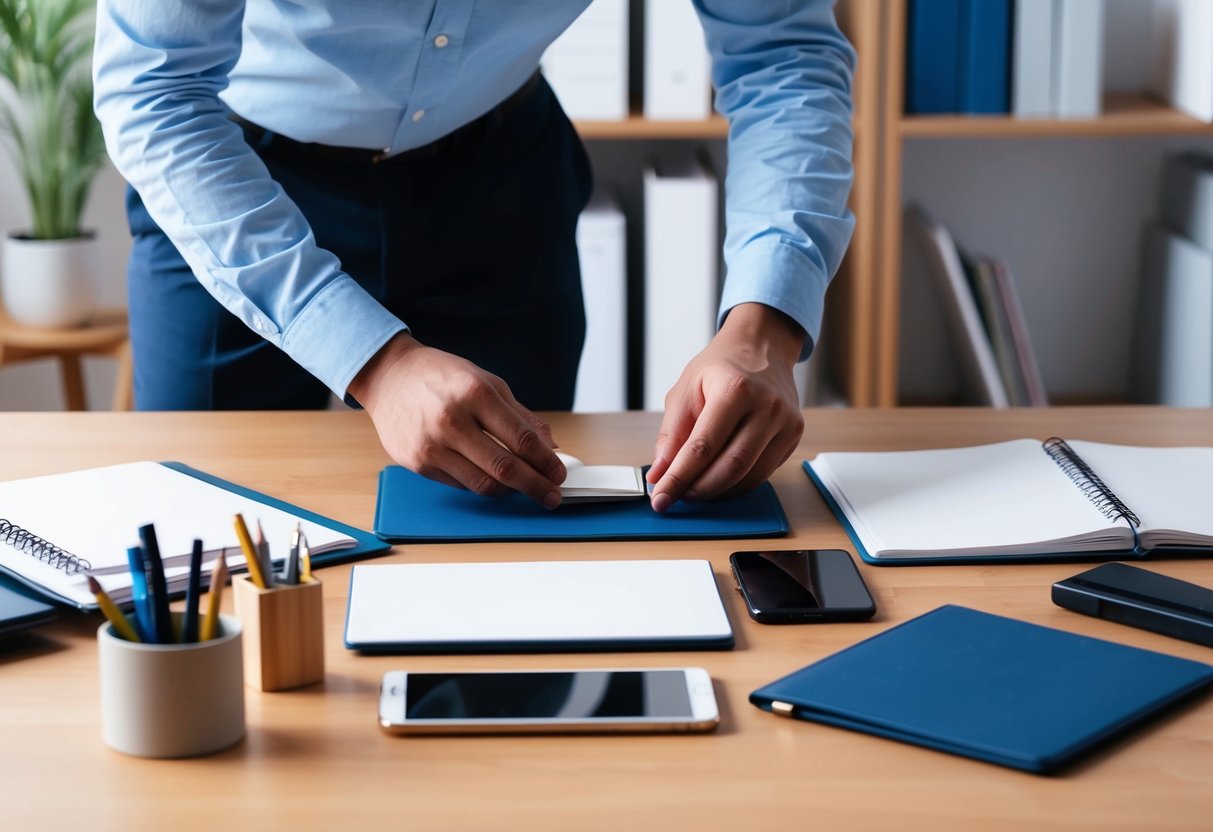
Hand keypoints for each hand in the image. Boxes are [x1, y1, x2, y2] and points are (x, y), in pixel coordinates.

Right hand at [348, 333, 566, 507]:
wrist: (390, 377)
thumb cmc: (442, 377)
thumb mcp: (487, 383)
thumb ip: (520, 416)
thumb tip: (551, 448)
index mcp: (475, 393)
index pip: (522, 439)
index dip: (546, 462)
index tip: (559, 473)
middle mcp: (452, 420)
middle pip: (505, 468)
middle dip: (536, 486)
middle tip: (552, 495)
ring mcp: (432, 445)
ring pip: (484, 484)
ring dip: (511, 491)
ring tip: (526, 489)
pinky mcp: (419, 463)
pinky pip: (462, 484)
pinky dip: (483, 484)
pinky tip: (493, 478)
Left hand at [646, 303, 804, 511]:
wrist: (762, 347)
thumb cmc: (721, 367)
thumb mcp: (686, 389)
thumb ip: (671, 435)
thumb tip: (659, 474)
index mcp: (735, 389)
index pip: (702, 447)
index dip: (678, 478)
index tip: (660, 497)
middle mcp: (766, 406)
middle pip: (730, 467)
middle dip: (698, 489)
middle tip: (676, 497)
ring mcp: (785, 423)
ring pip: (749, 476)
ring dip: (717, 491)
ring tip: (693, 490)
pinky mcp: (794, 436)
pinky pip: (763, 473)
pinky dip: (737, 485)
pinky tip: (717, 482)